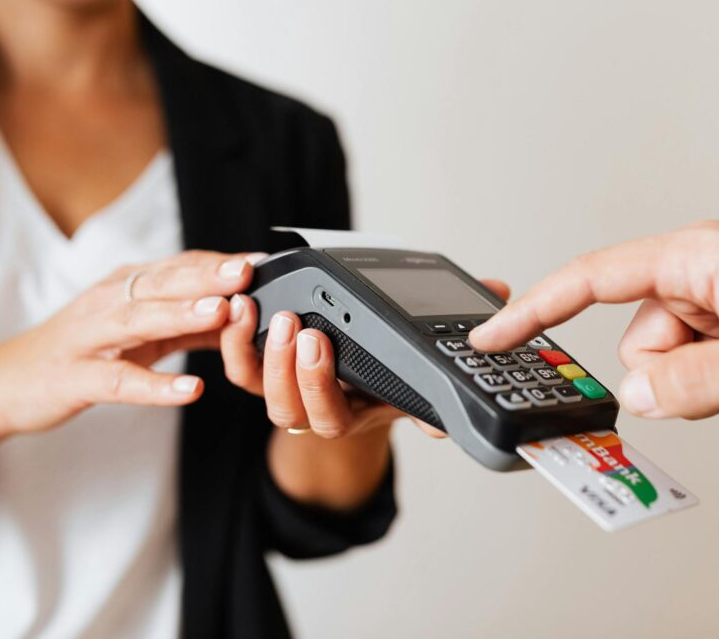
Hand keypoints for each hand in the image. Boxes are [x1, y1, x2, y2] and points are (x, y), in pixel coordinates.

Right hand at [0, 251, 260, 438]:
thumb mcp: (140, 330)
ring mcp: (91, 337)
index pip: (178, 266)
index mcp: (126, 287)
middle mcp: (109, 302)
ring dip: (182, 314)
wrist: (9, 381)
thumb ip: (189, 322)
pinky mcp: (78, 377)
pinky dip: (156, 385)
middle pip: (162, 283)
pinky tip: (191, 388)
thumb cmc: (84, 350)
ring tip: (223, 312)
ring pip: (140, 320)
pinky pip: (121, 381)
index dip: (219, 262)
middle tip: (247, 271)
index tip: (261, 259)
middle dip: (206, 275)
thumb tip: (243, 312)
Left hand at [220, 279, 512, 437]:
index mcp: (353, 413)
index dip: (317, 384)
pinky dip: (233, 336)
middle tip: (295, 323)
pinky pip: (239, 363)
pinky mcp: (263, 368)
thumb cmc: (395, 367)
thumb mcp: (427, 357)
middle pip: (287, 407)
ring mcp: (286, 389)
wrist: (369, 377)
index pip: (330, 415)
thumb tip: (484, 323)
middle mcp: (315, 408)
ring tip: (258, 309)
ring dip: (253, 349)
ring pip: (256, 386)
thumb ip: (453, 342)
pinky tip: (237, 303)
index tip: (320, 342)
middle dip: (286, 366)